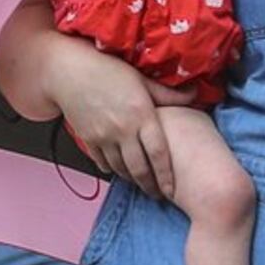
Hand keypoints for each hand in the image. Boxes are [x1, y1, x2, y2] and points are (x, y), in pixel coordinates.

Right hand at [53, 49, 177, 199]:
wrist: (69, 72)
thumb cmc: (107, 71)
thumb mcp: (142, 80)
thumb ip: (168, 94)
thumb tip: (195, 94)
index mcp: (141, 115)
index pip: (159, 153)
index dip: (166, 175)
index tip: (171, 189)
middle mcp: (123, 130)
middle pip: (140, 168)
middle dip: (150, 185)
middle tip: (157, 193)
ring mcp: (103, 137)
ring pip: (120, 168)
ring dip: (132, 179)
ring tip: (140, 183)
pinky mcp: (88, 139)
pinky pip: (102, 162)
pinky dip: (112, 170)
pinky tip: (118, 170)